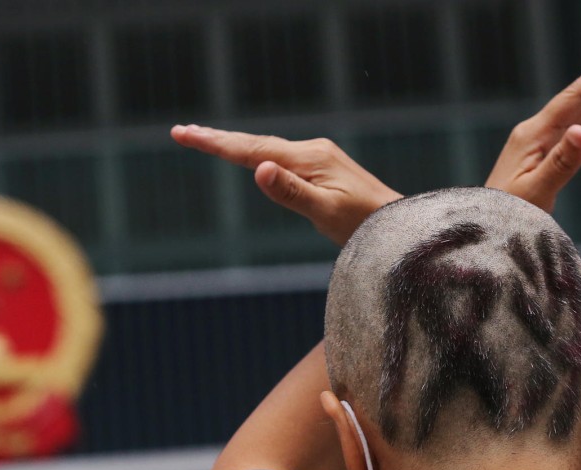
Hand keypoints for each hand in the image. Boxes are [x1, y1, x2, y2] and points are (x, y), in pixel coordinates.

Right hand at [170, 125, 400, 245]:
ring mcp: (317, 158)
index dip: (215, 143)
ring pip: (267, 149)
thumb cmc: (366, 226)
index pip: (252, 149)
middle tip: (181, 132)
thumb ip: (292, 193)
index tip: (184, 134)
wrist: (399, 224)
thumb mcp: (326, 214)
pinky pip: (280, 158)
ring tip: (204, 140)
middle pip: (255, 143)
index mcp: (309, 158)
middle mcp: (312, 151)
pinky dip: (255, 155)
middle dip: (217, 139)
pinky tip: (249, 158)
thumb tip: (259, 170)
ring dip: (234, 145)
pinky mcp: (322, 168)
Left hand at [485, 39, 580, 211]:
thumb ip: (561, 163)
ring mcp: (539, 141)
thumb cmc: (505, 215)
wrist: (482, 228)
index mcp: (534, 135)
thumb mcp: (535, 193)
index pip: (575, 100)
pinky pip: (575, 122)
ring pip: (580, 107)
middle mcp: (536, 131)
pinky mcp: (542, 152)